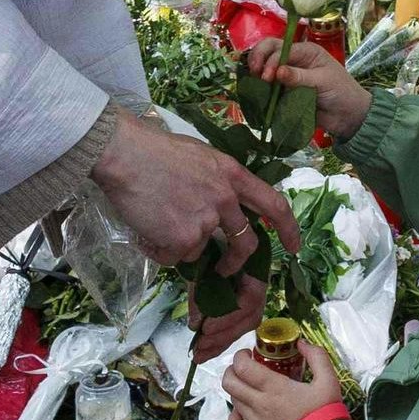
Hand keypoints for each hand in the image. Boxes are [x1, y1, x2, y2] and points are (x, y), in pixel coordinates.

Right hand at [90, 111, 297, 274]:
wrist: (124, 154)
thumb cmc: (153, 150)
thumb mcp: (200, 156)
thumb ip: (217, 180)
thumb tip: (219, 202)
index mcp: (233, 175)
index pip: (274, 205)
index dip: (289, 229)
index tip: (294, 247)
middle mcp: (225, 199)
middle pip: (245, 243)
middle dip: (235, 262)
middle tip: (223, 269)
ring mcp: (206, 221)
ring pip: (199, 249)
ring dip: (179, 243)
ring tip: (156, 219)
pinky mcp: (183, 239)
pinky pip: (174, 256)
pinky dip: (160, 249)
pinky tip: (146, 226)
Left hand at [221, 338, 343, 419]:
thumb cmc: (325, 412)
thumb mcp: (329, 380)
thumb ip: (317, 357)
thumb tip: (302, 343)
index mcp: (274, 387)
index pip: (242, 367)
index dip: (239, 356)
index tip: (248, 353)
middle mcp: (259, 403)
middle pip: (230, 382)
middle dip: (231, 370)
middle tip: (243, 367)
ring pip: (233, 400)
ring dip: (236, 389)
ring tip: (248, 386)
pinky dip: (234, 415)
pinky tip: (242, 410)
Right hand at [241, 35, 372, 142]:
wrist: (348, 116)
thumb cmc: (341, 92)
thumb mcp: (322, 81)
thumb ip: (299, 77)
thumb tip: (278, 72)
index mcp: (306, 51)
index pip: (281, 48)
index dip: (270, 60)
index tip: (266, 77)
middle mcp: (295, 59)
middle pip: (269, 51)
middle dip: (258, 59)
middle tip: (253, 74)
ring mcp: (288, 76)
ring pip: (265, 67)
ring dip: (256, 73)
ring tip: (253, 84)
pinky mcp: (285, 92)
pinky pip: (268, 87)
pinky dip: (260, 88)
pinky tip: (256, 94)